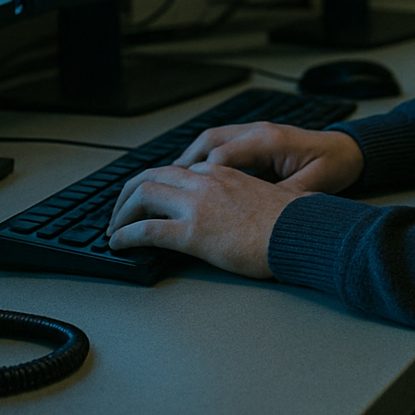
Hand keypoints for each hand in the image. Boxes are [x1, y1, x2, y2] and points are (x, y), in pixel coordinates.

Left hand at [106, 162, 302, 278]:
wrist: (301, 233)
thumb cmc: (293, 222)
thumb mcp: (268, 197)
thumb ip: (248, 194)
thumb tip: (247, 208)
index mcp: (224, 172)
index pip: (178, 170)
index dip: (156, 184)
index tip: (149, 198)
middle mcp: (206, 181)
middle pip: (152, 175)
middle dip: (128, 193)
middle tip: (119, 213)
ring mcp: (198, 205)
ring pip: (142, 195)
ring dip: (121, 212)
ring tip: (113, 230)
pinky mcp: (193, 232)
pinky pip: (146, 230)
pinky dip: (125, 236)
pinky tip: (118, 244)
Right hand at [174, 122, 364, 194]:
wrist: (349, 150)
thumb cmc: (334, 166)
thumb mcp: (312, 185)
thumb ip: (285, 196)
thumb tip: (262, 213)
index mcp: (271, 140)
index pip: (224, 154)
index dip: (202, 175)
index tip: (184, 196)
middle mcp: (259, 131)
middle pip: (209, 140)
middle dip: (182, 163)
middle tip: (160, 186)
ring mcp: (255, 132)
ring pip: (210, 140)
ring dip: (188, 159)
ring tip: (167, 182)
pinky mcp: (255, 140)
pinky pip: (220, 145)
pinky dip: (202, 160)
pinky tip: (191, 178)